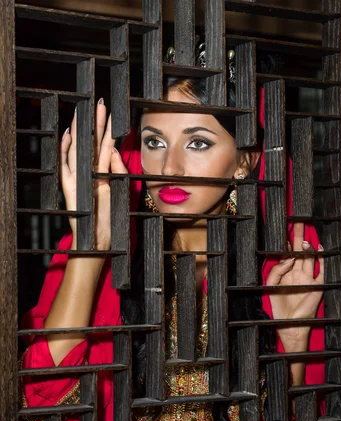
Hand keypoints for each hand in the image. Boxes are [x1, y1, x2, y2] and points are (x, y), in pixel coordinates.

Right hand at [59, 99, 127, 249]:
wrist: (97, 242)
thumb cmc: (109, 221)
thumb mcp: (119, 193)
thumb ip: (118, 171)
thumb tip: (113, 151)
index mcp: (101, 176)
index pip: (104, 147)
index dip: (107, 130)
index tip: (110, 112)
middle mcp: (88, 175)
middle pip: (91, 144)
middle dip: (95, 123)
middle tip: (99, 102)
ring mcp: (79, 181)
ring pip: (80, 150)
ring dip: (83, 131)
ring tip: (85, 111)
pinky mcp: (72, 189)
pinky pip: (67, 166)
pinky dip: (66, 151)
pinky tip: (68, 134)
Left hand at [266, 222, 323, 351]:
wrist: (289, 324)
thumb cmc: (278, 308)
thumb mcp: (271, 286)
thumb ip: (276, 270)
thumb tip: (289, 257)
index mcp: (286, 274)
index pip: (286, 254)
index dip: (285, 243)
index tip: (284, 229)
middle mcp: (297, 274)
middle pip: (298, 252)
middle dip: (298, 237)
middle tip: (298, 222)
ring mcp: (308, 279)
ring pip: (308, 258)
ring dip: (306, 247)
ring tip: (303, 236)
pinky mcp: (317, 285)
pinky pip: (321, 269)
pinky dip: (321, 258)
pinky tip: (318, 248)